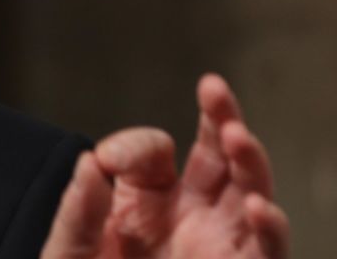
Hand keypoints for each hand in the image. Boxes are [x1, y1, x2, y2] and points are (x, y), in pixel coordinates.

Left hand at [40, 74, 288, 258]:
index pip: (155, 151)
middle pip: (221, 159)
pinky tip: (260, 207)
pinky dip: (269, 230)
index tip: (109, 161)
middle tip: (216, 94)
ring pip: (251, 197)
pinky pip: (264, 253)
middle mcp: (191, 217)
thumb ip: (78, 209)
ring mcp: (217, 247)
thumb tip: (92, 160)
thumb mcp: (66, 251)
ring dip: (252, 165)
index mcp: (147, 198)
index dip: (138, 146)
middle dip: (224, 122)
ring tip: (239, 137)